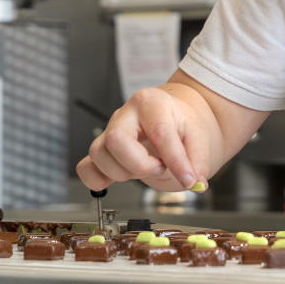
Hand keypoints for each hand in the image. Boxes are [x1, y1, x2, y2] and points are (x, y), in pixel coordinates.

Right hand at [76, 86, 209, 192]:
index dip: (176, 161)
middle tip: (160, 167)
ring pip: (99, 154)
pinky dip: (98, 180)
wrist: (171, 118)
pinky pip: (85, 167)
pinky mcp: (101, 149)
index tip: (189, 179)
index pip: (160, 133)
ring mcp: (108, 130)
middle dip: (140, 164)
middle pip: (116, 139)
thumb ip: (198, 160)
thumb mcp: (198, 137)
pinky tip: (118, 180)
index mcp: (152, 102)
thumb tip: (195, 182)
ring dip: (124, 172)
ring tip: (146, 168)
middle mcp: (125, 114)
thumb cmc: (181, 124)